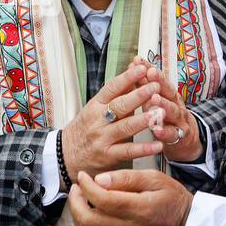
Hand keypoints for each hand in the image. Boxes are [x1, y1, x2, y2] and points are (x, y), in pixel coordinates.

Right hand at [61, 61, 163, 179]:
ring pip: (125, 127)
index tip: (142, 68)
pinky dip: (144, 149)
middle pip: (120, 105)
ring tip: (160, 113)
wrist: (64, 156)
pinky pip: (128, 152)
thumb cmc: (83, 130)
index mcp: (94, 106)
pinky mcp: (108, 156)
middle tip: (155, 86)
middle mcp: (98, 121)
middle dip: (139, 95)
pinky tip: (158, 145)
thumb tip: (133, 77)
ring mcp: (103, 139)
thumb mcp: (93, 109)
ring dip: (144, 119)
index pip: (111, 88)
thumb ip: (114, 96)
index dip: (127, 78)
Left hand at [67, 169, 193, 225]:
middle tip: (76, 189)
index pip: (102, 199)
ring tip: (81, 201)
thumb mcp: (155, 178)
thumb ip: (126, 177)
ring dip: (78, 216)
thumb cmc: (173, 199)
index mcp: (141, 210)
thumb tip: (99, 180)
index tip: (83, 176)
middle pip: (90, 220)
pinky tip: (91, 216)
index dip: (86, 186)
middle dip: (76, 202)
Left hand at [133, 59, 202, 162]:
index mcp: (169, 95)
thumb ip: (146, 85)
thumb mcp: (158, 100)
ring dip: (163, 104)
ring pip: (172, 111)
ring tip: (154, 98)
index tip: (139, 61)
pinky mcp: (179, 137)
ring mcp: (179, 120)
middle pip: (168, 91)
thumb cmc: (167, 117)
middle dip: (159, 81)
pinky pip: (171, 134)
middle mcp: (176, 104)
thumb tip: (133, 66)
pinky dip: (164, 132)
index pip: (159, 79)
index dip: (149, 69)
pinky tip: (157, 130)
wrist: (186, 140)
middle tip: (149, 72)